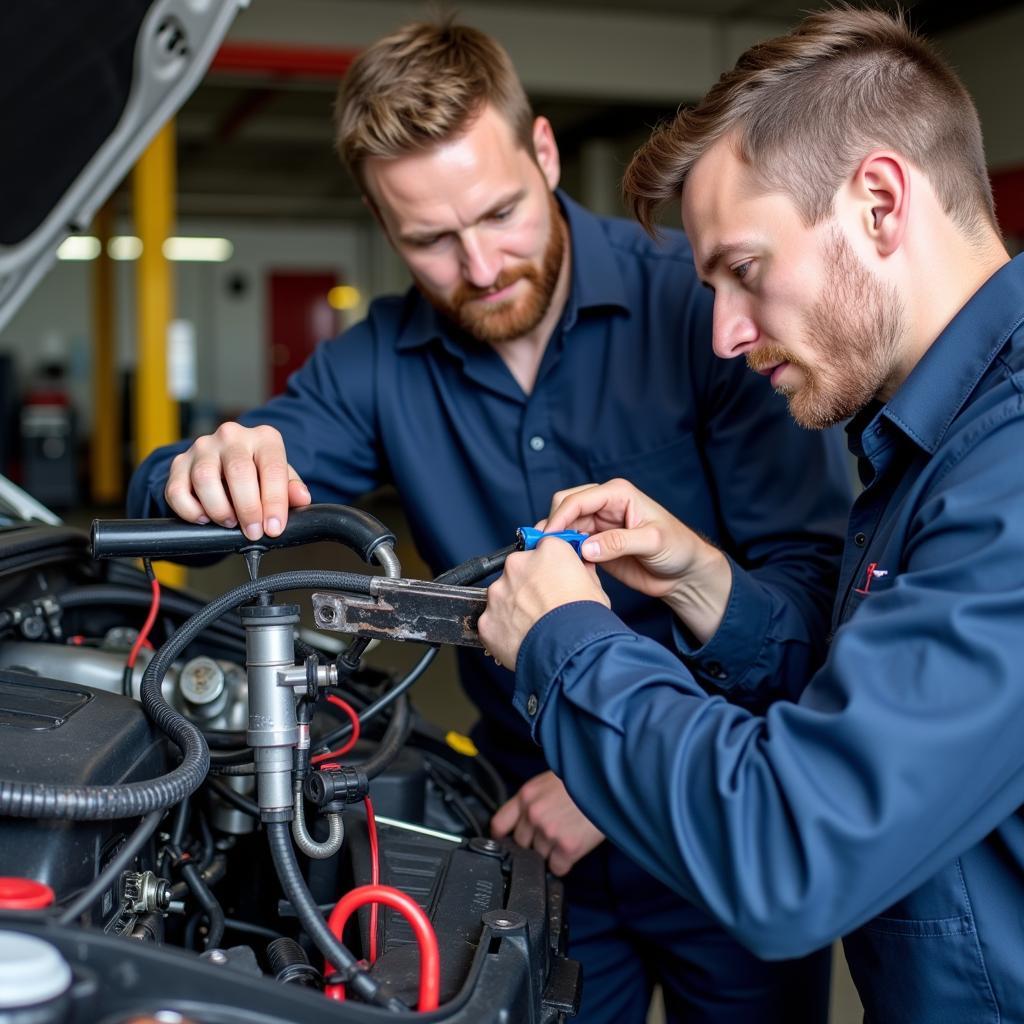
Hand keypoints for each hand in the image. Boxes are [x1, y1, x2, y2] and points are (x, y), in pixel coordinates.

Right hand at [164, 422, 310, 539]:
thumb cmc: (258, 473)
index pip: (272, 469)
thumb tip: (302, 498)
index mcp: (264, 438)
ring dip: (219, 508)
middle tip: (253, 532)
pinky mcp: (179, 463)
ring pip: (205, 478)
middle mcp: (232, 436)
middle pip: (238, 471)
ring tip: (229, 523)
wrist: (224, 463)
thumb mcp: (280, 479)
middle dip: (247, 508)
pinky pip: (177, 490)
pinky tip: (204, 518)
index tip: (273, 528)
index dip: (274, 502)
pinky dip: (190, 510)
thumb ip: (292, 489)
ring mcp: (202, 447)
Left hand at [478, 537, 609, 666]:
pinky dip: (503, 630)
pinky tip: (520, 640)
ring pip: (502, 595)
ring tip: (533, 626)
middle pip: (519, 569)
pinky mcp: (486, 619)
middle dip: (527, 585)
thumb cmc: (585, 621)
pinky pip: (492, 621)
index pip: (544, 548)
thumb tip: (582, 567)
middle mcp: (518, 566)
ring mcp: (498, 592)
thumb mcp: (596, 589)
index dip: (549, 565)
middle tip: (543, 606)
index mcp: (547, 552)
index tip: (552, 577)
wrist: (568, 653)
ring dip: (513, 607)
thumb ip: (583, 571)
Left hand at [490, 771, 604, 875]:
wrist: (609, 782)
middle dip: (533, 843)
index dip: (502, 836)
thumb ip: (532, 802)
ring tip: (566, 836)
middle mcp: (533, 815)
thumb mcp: (548, 782)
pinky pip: (557, 868)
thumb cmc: (583, 779)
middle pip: (520, 843)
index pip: (499, 824)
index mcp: (526, 796)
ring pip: (538, 857)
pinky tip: (573, 848)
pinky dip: (564, 863)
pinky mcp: (567, 848)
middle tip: (550, 834)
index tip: (507, 841)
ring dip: (550, 853)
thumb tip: (524, 822)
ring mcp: (549, 832)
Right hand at [544, 478, 731, 643]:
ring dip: (557, 541)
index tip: (549, 537)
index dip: (560, 517)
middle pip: (565, 508)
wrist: (684, 573)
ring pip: (564, 527)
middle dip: (553, 525)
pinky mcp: (596, 545)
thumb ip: (619, 542)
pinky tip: (565, 566)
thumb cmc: (678, 548)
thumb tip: (586, 547)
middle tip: (546, 549)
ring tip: (552, 559)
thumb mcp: (653, 542)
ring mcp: (598, 525)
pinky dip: (564, 553)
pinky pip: (571, 545)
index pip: (578, 499)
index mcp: (617, 494)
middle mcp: (604, 505)